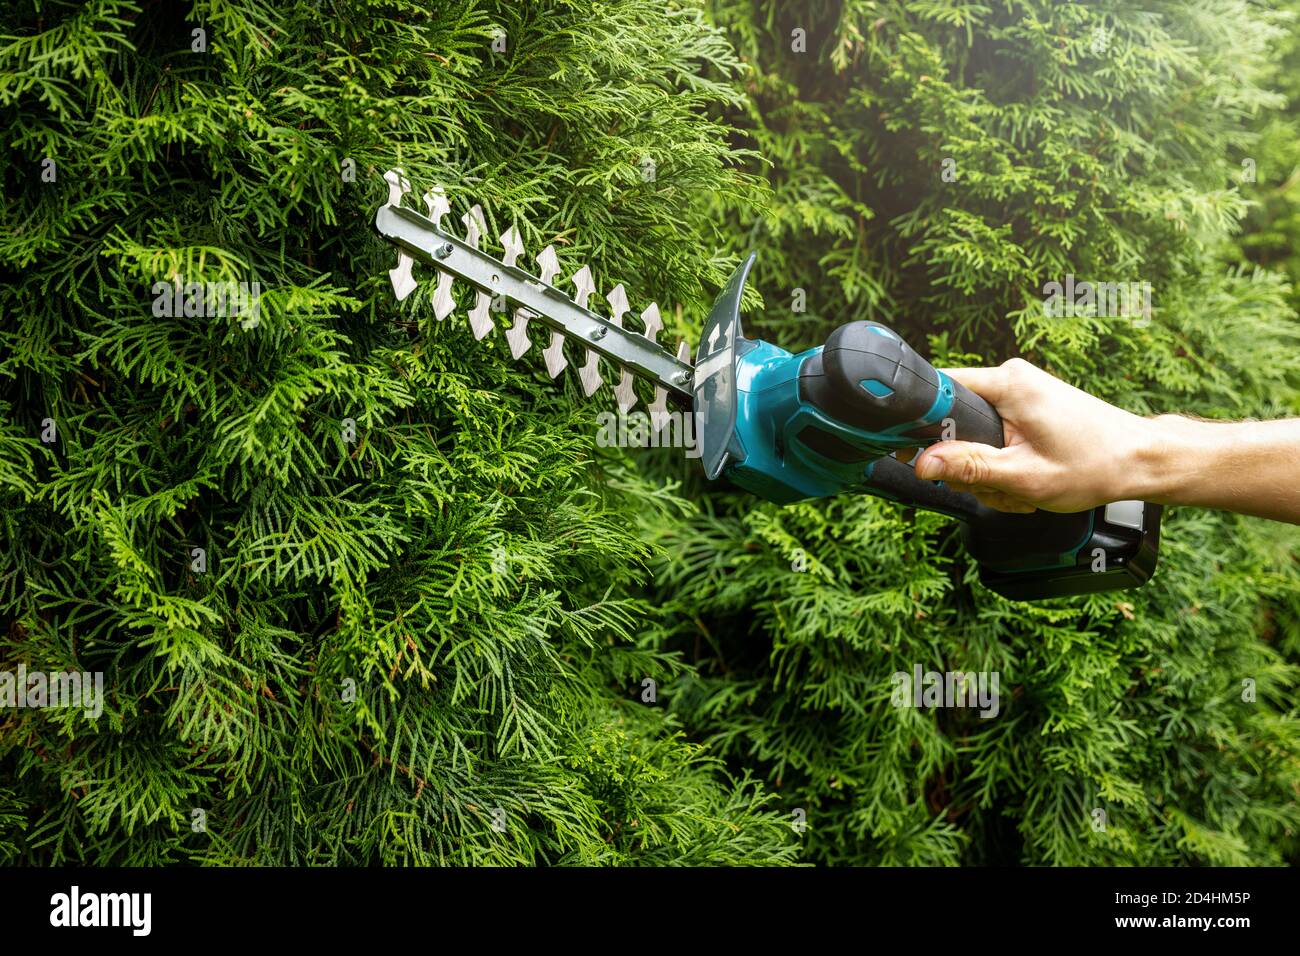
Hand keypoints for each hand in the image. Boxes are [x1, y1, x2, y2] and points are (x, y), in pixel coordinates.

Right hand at [903, 359, 1155, 513]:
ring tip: (1018, 489)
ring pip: (974, 432)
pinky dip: (1003, 462)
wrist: (1142, 462)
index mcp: (1008, 384)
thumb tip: (923, 463)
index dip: (921, 424)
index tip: (918, 454)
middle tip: (996, 486)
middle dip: (966, 461)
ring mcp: (1021, 392)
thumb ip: (968, 467)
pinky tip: (1023, 480)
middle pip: (954, 418)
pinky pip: (995, 433)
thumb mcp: (1024, 476)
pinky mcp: (1028, 406)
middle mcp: (1012, 379)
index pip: (938, 389)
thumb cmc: (1097, 465)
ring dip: (988, 469)